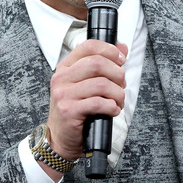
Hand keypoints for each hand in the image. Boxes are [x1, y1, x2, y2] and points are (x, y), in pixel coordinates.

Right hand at [44, 40, 127, 176]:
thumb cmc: (76, 109)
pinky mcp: (69, 111)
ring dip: (117, 94)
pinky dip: (112, 107)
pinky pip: (99, 103)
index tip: (121, 60)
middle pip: (98, 63)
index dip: (109, 50)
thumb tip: (122, 47)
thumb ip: (103, 64)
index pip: (89, 46)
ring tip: (118, 101)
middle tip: (121, 85)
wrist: (60, 137)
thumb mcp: (86, 83)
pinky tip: (112, 110)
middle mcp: (62, 78)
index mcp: (66, 67)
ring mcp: (64, 94)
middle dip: (117, 74)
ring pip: (101, 84)